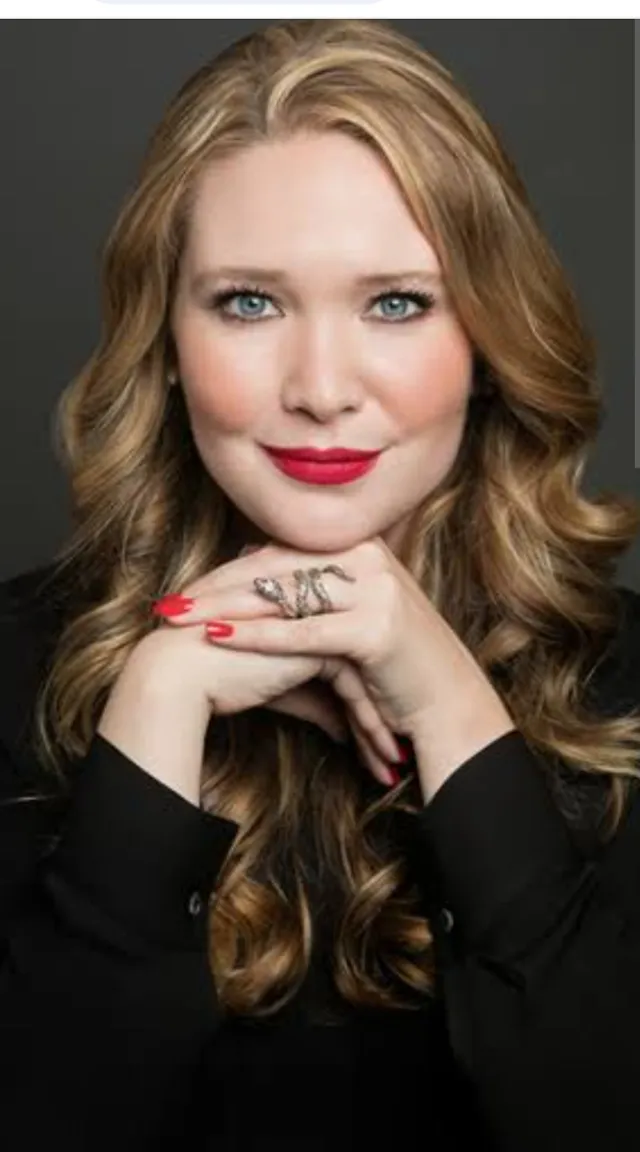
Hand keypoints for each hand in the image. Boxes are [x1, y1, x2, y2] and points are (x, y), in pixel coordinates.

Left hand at [159, 535, 509, 750]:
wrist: (448, 702)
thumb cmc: (395, 664)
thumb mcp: (351, 613)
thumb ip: (307, 588)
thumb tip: (249, 559)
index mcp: (361, 547)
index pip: (281, 553)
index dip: (230, 572)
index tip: (189, 590)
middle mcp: (369, 557)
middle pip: (276, 569)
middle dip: (218, 589)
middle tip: (171, 605)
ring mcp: (376, 589)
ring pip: (285, 596)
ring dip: (227, 610)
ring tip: (183, 622)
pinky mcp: (375, 627)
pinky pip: (303, 632)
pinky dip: (258, 637)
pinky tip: (219, 640)